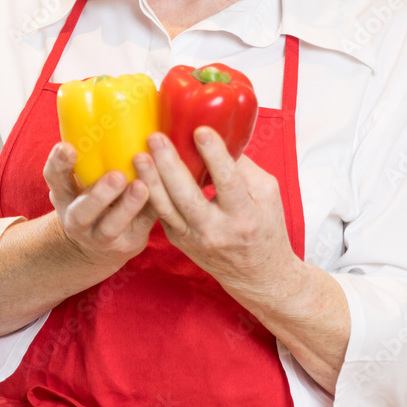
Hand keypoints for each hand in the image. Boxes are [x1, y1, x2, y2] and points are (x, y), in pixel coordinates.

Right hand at [43, 142, 157, 270]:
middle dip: (98, 194)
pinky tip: (165, 196)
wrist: (99, 244)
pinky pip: (141, 228)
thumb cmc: (96, 195)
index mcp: (65, 193)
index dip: (59, 163)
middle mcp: (78, 218)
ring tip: (143, 186)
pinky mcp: (127, 244)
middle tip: (116, 175)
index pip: (54, 177)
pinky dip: (151, 212)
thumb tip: (130, 101)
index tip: (68, 147)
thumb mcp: (85, 177)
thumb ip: (96, 152)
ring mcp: (101, 236)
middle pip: (82, 210)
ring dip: (128, 206)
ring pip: (112, 225)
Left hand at [132, 128, 302, 305]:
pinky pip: (160, 214)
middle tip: (156, 137)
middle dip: (169, 164)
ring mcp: (193, 238)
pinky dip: (148, 193)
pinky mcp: (178, 240)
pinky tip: (139, 173)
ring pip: (166, 208)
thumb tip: (218, 135)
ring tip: (139, 155)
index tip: (201, 131)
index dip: (214, 155)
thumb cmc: (265, 227)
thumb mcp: (267, 195)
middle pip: (187, 196)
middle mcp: (216, 230)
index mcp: (244, 216)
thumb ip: (244, 167)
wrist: (256, 275)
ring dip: (150, 180)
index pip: (228, 182)